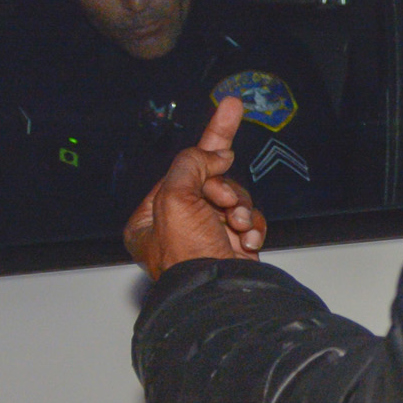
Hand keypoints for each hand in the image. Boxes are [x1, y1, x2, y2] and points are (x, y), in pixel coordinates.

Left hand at [126, 96, 266, 276]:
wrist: (219, 293)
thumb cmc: (186, 254)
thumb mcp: (174, 196)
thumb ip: (191, 163)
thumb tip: (217, 154)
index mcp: (150, 217)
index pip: (182, 167)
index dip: (209, 144)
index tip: (231, 108)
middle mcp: (176, 226)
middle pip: (213, 181)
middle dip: (225, 189)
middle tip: (226, 202)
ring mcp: (205, 237)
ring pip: (235, 200)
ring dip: (241, 209)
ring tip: (237, 226)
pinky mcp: (232, 246)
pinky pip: (249, 220)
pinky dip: (252, 226)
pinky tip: (247, 238)